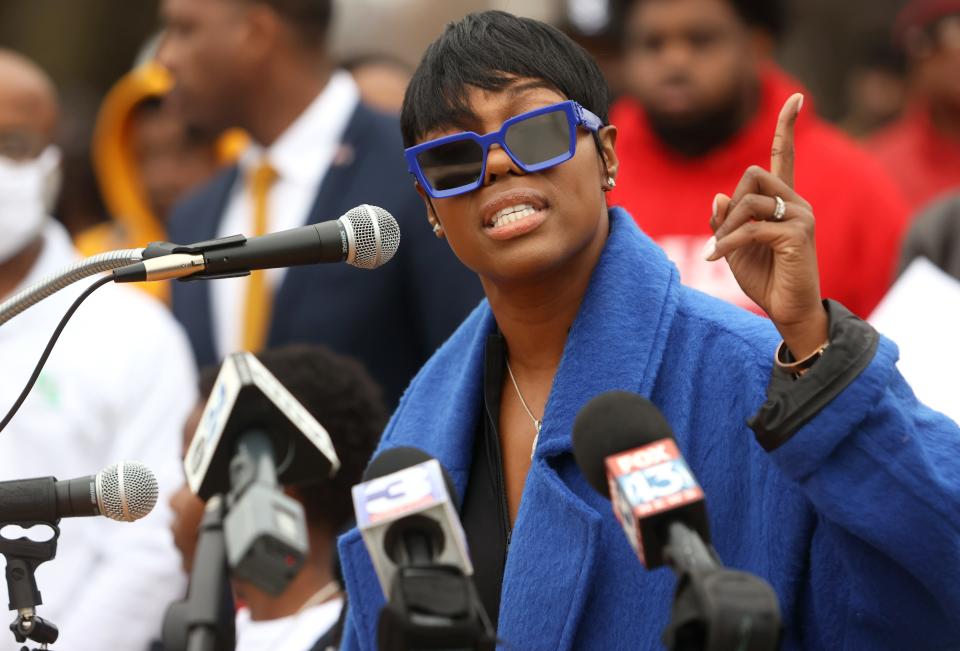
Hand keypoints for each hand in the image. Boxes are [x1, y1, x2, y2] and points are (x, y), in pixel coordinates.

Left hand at [704, 93, 827, 357]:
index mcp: (784, 202)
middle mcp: (797, 203)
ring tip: (718, 251)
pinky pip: (749, 228)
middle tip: (720, 237)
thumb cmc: (765, 279)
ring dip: (725, 228)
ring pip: (748, 200)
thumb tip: (718, 195)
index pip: (784, 156)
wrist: (788, 311)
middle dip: (729, 205)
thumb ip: (726, 220)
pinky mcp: (797, 235)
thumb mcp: (734, 246)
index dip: (787, 126)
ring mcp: (801, 217)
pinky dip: (726, 243)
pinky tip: (715, 258)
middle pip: (753, 174)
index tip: (796, 98)